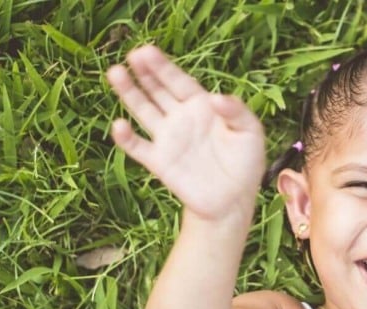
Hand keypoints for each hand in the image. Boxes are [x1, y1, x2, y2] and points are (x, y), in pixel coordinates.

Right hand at [107, 45, 265, 219]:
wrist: (234, 200)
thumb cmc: (245, 163)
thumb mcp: (251, 132)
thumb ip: (237, 112)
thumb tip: (217, 97)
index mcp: (201, 106)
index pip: (178, 81)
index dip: (163, 67)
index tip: (147, 51)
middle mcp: (180, 118)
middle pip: (157, 90)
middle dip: (145, 73)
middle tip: (132, 55)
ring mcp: (167, 138)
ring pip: (143, 110)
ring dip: (129, 93)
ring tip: (115, 73)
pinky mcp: (159, 161)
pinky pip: (138, 147)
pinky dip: (126, 138)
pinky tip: (119, 125)